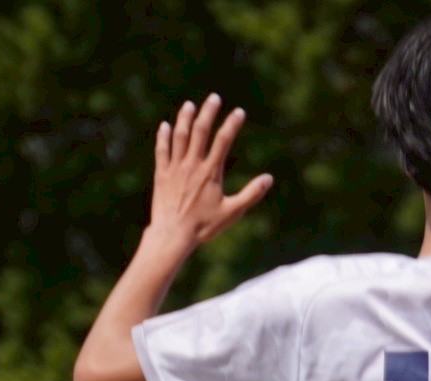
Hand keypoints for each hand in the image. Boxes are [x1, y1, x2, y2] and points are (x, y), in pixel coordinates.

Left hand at [146, 95, 271, 254]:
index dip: (232, 125)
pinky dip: (164, 136)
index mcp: (210, 172)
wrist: (173, 233)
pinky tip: (166, 126)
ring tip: (190, 105)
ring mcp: (175, 168)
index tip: (239, 112)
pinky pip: (162, 150)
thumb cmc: (204, 226)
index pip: (223, 141)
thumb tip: (268, 179)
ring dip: (185, 118)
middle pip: (200, 131)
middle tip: (214, 98)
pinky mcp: (162, 174)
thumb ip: (251, 194)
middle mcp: (192, 165)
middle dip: (208, 113)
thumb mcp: (232, 212)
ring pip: (179, 136)